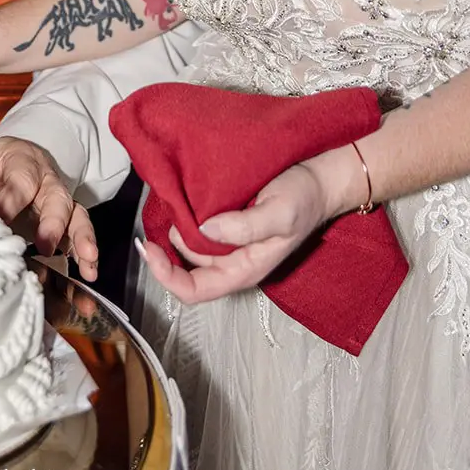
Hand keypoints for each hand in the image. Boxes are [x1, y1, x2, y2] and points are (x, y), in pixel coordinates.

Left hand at [0, 138, 98, 282]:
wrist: (12, 155)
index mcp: (22, 164)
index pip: (19, 184)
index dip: (9, 204)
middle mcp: (46, 182)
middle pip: (57, 198)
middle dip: (53, 224)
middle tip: (45, 247)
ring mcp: (59, 201)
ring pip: (76, 215)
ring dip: (82, 239)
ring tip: (88, 262)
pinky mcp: (63, 220)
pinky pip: (78, 234)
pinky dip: (86, 253)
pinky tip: (89, 271)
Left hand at [138, 147, 361, 304]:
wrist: (320, 178)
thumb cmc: (304, 199)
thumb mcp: (280, 214)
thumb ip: (244, 227)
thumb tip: (203, 230)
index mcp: (242, 270)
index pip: (194, 290)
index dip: (166, 275)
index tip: (149, 247)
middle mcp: (231, 262)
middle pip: (184, 268)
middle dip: (165, 246)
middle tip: (161, 210)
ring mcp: (228, 243)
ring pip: (188, 246)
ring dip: (175, 227)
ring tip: (171, 197)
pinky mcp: (227, 223)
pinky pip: (196, 226)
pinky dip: (185, 215)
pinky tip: (181, 194)